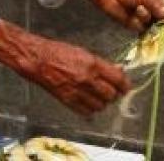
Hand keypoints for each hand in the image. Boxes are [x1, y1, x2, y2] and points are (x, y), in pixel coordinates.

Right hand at [0, 19, 129, 116]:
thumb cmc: (59, 52)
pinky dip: (91, 110)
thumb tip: (117, 72)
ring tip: (99, 97)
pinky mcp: (68, 101)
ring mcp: (77, 92)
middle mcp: (87, 79)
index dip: (125, 85)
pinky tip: (89, 103)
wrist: (37, 60)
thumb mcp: (83, 52)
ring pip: (100, 106)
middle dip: (113, 94)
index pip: (118, 79)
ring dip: (102, 102)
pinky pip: (86, 112)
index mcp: (92, 64)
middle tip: (111, 91)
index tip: (126, 87)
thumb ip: (100, 65)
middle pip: (111, 95)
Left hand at [89, 0, 163, 32]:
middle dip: (158, 20)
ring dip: (144, 17)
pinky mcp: (134, 25)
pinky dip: (136, 22)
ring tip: (137, 8)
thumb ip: (156, 3)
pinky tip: (132, 15)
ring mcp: (144, 19)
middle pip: (162, 21)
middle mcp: (153, 10)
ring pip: (151, 25)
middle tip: (154, 15)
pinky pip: (140, 28)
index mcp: (158, 0)